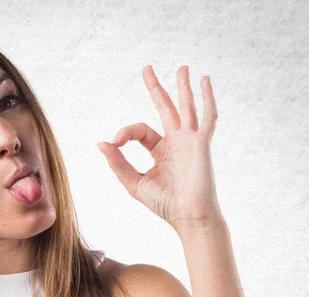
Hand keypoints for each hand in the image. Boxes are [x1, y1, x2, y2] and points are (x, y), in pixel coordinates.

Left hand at [97, 65, 223, 232]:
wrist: (187, 216)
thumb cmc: (164, 204)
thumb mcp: (133, 183)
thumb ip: (118, 163)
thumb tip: (101, 143)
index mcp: (161, 152)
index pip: (140, 131)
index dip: (125, 132)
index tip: (114, 142)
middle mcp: (176, 143)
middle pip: (164, 109)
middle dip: (156, 89)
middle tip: (146, 69)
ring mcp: (190, 141)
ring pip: (186, 107)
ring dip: (182, 87)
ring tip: (182, 67)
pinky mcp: (201, 143)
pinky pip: (207, 117)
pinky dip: (207, 99)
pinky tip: (204, 81)